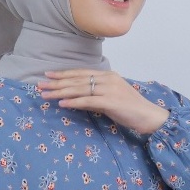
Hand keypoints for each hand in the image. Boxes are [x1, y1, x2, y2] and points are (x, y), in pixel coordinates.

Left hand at [38, 70, 169, 134]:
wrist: (148, 116)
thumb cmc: (130, 109)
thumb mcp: (109, 100)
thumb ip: (93, 98)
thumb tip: (75, 99)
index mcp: (107, 75)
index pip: (81, 73)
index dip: (63, 74)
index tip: (48, 75)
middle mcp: (107, 78)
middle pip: (77, 79)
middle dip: (57, 82)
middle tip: (40, 85)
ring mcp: (109, 88)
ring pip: (80, 88)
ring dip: (60, 91)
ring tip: (46, 94)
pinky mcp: (110, 101)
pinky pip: (88, 100)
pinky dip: (74, 101)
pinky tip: (62, 103)